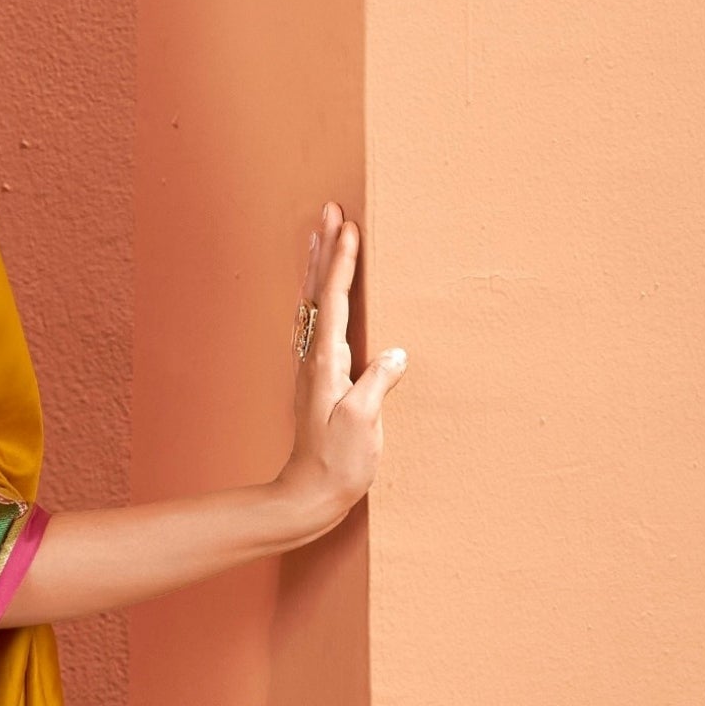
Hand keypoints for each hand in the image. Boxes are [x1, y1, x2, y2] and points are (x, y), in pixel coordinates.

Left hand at [277, 206, 405, 530]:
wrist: (308, 494)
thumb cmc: (338, 464)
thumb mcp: (363, 425)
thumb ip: (377, 385)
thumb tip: (395, 353)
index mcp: (326, 363)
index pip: (333, 301)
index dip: (341, 263)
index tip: (348, 228)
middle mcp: (313, 358)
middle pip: (316, 292)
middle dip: (323, 249)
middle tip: (327, 211)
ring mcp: (312, 367)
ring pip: (312, 304)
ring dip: (316, 267)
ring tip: (320, 235)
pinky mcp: (317, 378)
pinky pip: (316, 322)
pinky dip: (318, 296)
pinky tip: (319, 293)